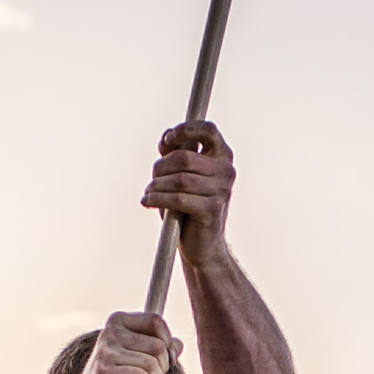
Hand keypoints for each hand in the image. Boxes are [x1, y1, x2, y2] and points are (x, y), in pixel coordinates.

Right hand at [78, 310, 172, 373]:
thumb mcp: (139, 357)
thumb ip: (160, 346)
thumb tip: (177, 344)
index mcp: (118, 321)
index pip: (155, 322)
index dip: (167, 343)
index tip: (162, 361)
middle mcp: (109, 332)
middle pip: (158, 346)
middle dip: (162, 368)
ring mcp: (105, 352)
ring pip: (152, 364)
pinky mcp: (103, 373)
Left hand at [144, 120, 234, 248]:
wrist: (201, 243)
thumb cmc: (188, 205)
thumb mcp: (181, 174)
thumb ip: (175, 153)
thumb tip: (166, 140)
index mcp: (222, 156)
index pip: (208, 131)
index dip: (185, 130)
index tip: (167, 141)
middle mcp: (226, 171)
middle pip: (185, 157)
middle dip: (161, 167)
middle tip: (152, 179)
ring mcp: (222, 191)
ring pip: (179, 179)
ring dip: (157, 185)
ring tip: (149, 193)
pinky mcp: (212, 209)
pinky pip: (178, 198)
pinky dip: (158, 199)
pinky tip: (147, 201)